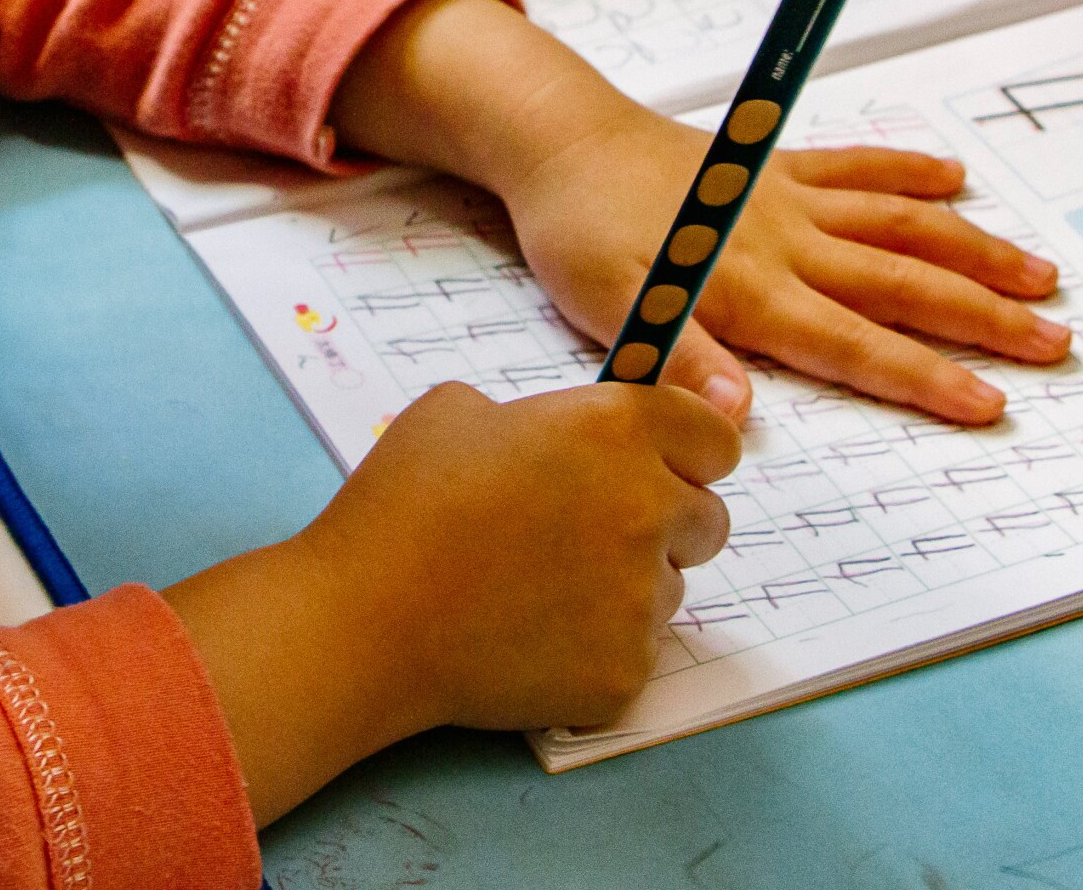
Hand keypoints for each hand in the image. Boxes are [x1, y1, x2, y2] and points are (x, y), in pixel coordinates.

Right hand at [163, 380, 737, 818]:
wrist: (364, 619)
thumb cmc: (403, 504)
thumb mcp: (461, 410)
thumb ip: (543, 417)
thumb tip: (566, 443)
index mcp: (617, 428)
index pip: (718, 439)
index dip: (687, 453)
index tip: (659, 467)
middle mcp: (647, 507)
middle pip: (709, 519)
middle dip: (664, 523)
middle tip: (589, 535)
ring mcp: (642, 598)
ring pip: (672, 590)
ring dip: (628, 588)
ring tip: (541, 590)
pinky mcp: (625, 672)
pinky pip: (635, 653)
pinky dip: (596, 650)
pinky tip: (530, 639)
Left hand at [504, 106, 1067, 425]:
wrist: (562, 141)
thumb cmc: (580, 232)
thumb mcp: (608, 308)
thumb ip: (677, 358)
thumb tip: (737, 412)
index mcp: (750, 289)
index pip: (854, 345)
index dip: (925, 376)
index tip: (990, 404)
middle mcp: (786, 242)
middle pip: (903, 284)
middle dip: (984, 318)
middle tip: (1057, 344)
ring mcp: (789, 198)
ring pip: (902, 224)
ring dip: (973, 249)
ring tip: (1040, 275)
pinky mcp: (778, 164)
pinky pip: (858, 164)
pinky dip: (910, 169)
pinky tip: (957, 178)